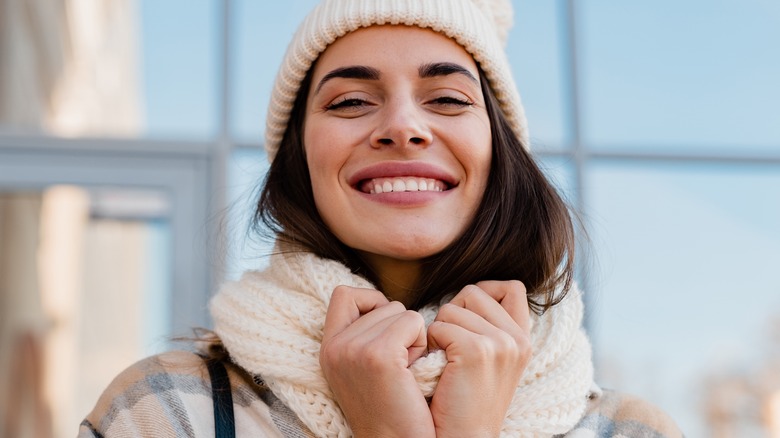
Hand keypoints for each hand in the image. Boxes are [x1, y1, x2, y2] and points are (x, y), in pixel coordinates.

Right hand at [320, 286, 434, 437]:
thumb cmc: (393, 408)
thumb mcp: (363, 368)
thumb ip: (363, 336)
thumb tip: (383, 303)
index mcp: (328, 349)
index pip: (344, 294)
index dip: (371, 302)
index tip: (386, 329)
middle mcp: (335, 347)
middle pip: (381, 302)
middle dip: (399, 327)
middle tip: (399, 365)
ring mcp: (354, 350)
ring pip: (399, 310)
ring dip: (412, 336)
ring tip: (406, 371)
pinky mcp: (379, 356)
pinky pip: (413, 321)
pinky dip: (421, 342)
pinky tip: (414, 371)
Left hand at [427, 280, 531, 437]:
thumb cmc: (463, 401)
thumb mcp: (489, 360)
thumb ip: (488, 326)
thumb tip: (468, 293)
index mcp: (523, 340)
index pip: (511, 287)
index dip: (484, 292)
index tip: (467, 316)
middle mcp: (518, 339)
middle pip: (474, 292)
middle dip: (453, 312)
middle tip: (450, 347)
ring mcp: (501, 344)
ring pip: (452, 307)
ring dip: (438, 330)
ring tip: (444, 361)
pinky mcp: (477, 351)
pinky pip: (439, 327)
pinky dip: (429, 345)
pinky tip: (437, 368)